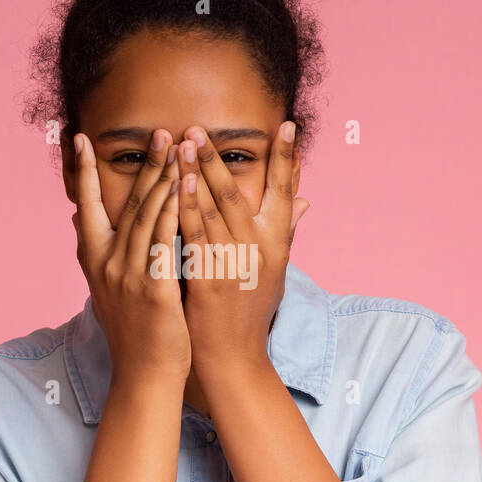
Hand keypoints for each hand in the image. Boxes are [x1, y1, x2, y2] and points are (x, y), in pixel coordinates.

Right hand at [71, 129, 188, 384]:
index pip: (86, 206)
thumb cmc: (135, 332)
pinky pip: (164, 242)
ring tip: (177, 148)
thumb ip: (100, 252)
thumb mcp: (108, 289)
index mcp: (94, 260)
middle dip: (145, 164)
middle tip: (161, 132)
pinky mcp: (152, 288)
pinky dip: (173, 212)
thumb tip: (81, 221)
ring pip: (147, 215)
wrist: (145, 375)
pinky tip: (184, 189)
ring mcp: (128, 275)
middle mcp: (106, 263)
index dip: (83, 171)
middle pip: (127, 203)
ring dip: (163, 177)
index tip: (80, 138)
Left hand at [175, 120, 309, 378]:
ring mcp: (235, 263)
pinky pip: (195, 235)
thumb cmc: (252, 310)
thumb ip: (285, 230)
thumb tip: (304, 201)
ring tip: (182, 143)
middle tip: (199, 128)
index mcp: (278, 242)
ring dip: (197, 173)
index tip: (288, 126)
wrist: (235, 356)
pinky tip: (176, 185)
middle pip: (239, 193)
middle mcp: (261, 249)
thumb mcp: (276, 269)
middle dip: (217, 158)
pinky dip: (187, 207)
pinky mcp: (210, 278)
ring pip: (214, 208)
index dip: (288, 158)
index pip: (286, 191)